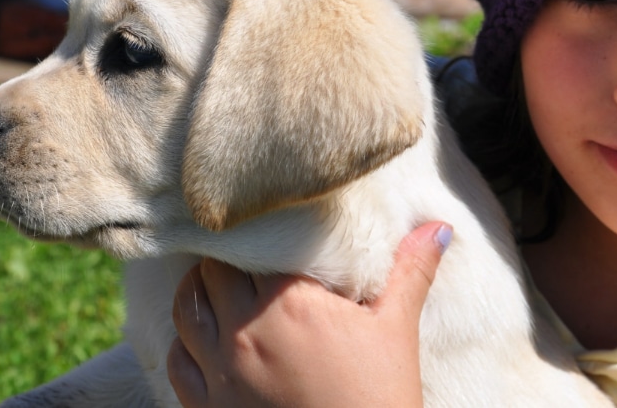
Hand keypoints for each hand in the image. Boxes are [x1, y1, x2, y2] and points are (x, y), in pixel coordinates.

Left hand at [167, 221, 451, 407]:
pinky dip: (187, 343)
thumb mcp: (396, 330)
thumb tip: (438, 227)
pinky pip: (179, 361)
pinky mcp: (209, 406)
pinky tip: (206, 339)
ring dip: (200, 293)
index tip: (264, 230)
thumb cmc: (379, 399)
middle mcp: (245, 329)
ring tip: (221, 289)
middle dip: (226, 260)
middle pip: (211, 270)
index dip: (253, 233)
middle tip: (247, 259)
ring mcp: (221, 370)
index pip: (249, 244)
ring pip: (186, 309)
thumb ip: (411, 271)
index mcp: (288, 301)